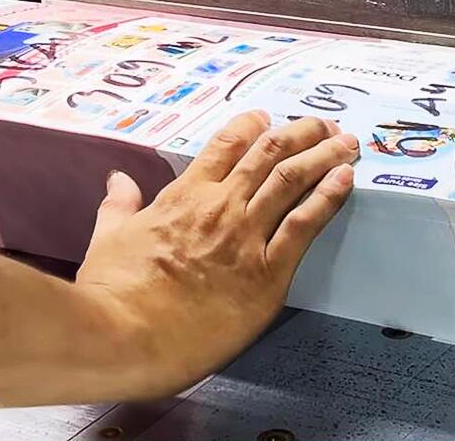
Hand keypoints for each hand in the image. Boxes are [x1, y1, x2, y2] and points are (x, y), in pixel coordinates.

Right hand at [75, 111, 357, 398]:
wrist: (123, 335)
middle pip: (270, 153)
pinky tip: (346, 178)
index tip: (267, 118)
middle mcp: (221, 206)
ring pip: (293, 179)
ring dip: (324, 155)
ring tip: (347, 141)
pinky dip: (329, 197)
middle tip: (324, 124)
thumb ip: (119, 205)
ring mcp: (246, 236)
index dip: (251, 126)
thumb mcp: (107, 238)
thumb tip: (118, 179)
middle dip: (301, 133)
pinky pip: (305, 225)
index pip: (226, 144)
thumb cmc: (112, 292)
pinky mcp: (268, 273)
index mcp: (184, 195)